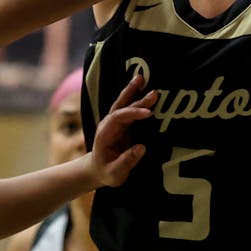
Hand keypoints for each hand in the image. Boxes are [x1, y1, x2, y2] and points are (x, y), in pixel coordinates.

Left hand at [86, 74, 155, 188]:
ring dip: (133, 91)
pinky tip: (143, 88)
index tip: (148, 113)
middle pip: (120, 106)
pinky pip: (129, 108)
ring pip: (124, 104)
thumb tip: (141, 147)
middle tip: (153, 91)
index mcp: (105, 134)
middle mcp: (109, 124)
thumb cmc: (106, 172)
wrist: (97, 170)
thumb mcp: (115, 173)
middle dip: (134, 97)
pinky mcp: (122, 123)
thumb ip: (126, 161)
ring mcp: (115, 122)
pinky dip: (135, 97)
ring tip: (141, 77)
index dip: (133, 114)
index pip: (119, 118)